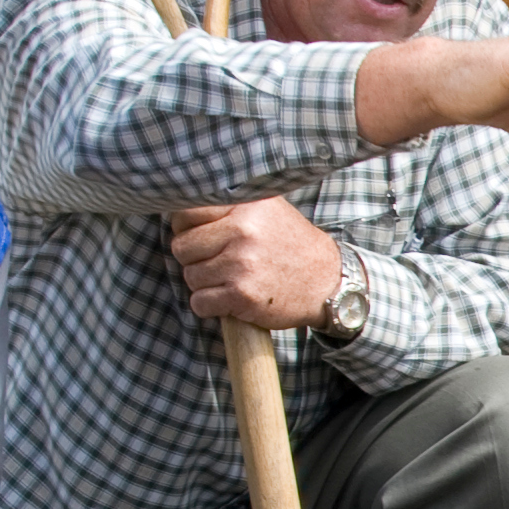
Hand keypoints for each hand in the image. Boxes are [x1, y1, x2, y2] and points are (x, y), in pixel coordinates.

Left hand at [169, 198, 342, 328]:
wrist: (327, 283)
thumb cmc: (291, 246)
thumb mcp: (267, 210)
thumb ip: (231, 204)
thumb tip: (180, 203)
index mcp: (246, 206)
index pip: (185, 213)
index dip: (187, 228)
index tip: (203, 237)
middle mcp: (243, 231)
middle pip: (182, 247)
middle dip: (195, 259)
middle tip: (219, 262)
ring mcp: (242, 264)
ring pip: (190, 276)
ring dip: (204, 284)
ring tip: (231, 279)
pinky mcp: (242, 295)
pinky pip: (199, 302)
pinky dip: (210, 305)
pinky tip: (231, 298)